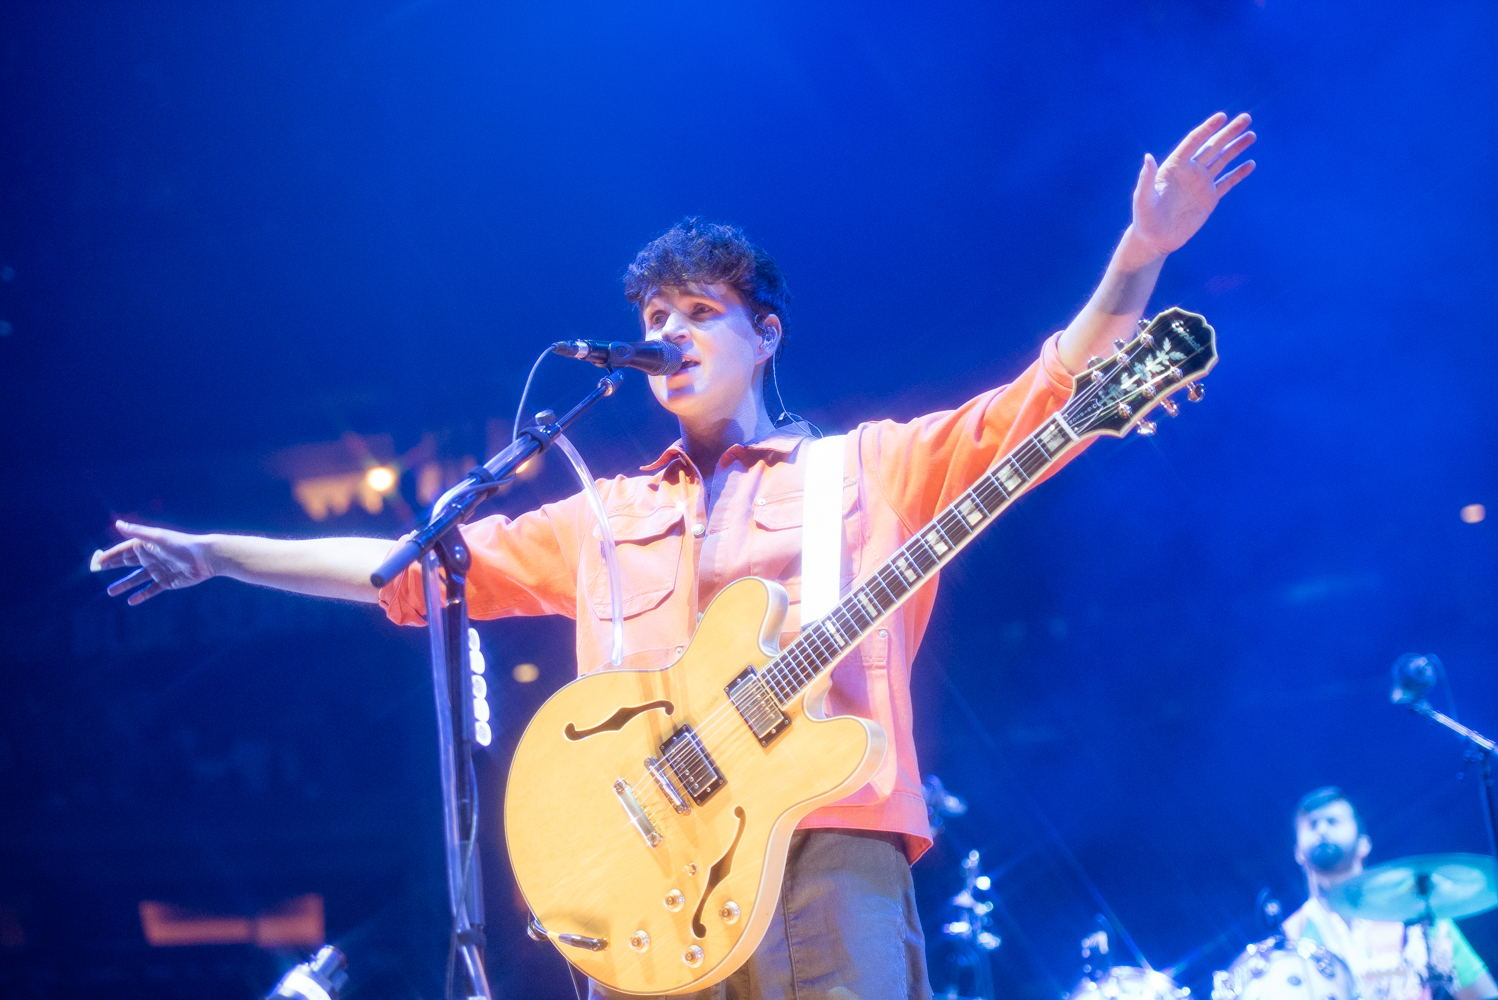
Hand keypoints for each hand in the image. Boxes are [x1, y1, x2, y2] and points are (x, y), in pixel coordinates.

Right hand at [90, 520, 216, 604]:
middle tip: (96, 571)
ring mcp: (158, 571)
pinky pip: (151, 590)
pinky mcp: (167, 582)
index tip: (96, 561)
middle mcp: (150, 558)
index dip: (109, 555)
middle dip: (112, 566)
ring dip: (124, 585)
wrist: (205, 558)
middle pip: (127, 563)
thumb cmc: (181, 545)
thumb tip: (117, 523)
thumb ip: (137, 532)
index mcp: (147, 546)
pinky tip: (131, 601)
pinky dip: (142, 595)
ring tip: (110, 592)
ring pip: (136, 579)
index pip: (123, 551)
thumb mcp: (157, 538)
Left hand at [1132, 112, 1255, 255]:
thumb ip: (1146, 179)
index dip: (1207, 128)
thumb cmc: (1145, 218)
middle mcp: (1190, 170)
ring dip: (1237, 147)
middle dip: (1229, 132)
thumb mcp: (1143, 199)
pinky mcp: (1210, 198)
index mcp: (1175, 166)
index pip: (1194, 142)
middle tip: (1245, 118)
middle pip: (1213, 146)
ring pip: (1223, 160)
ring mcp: (1201, 183)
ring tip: (1251, 135)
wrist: (1155, 239)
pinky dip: (1239, 173)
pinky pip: (1227, 183)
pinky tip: (1250, 164)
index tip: (1222, 117)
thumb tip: (1147, 157)